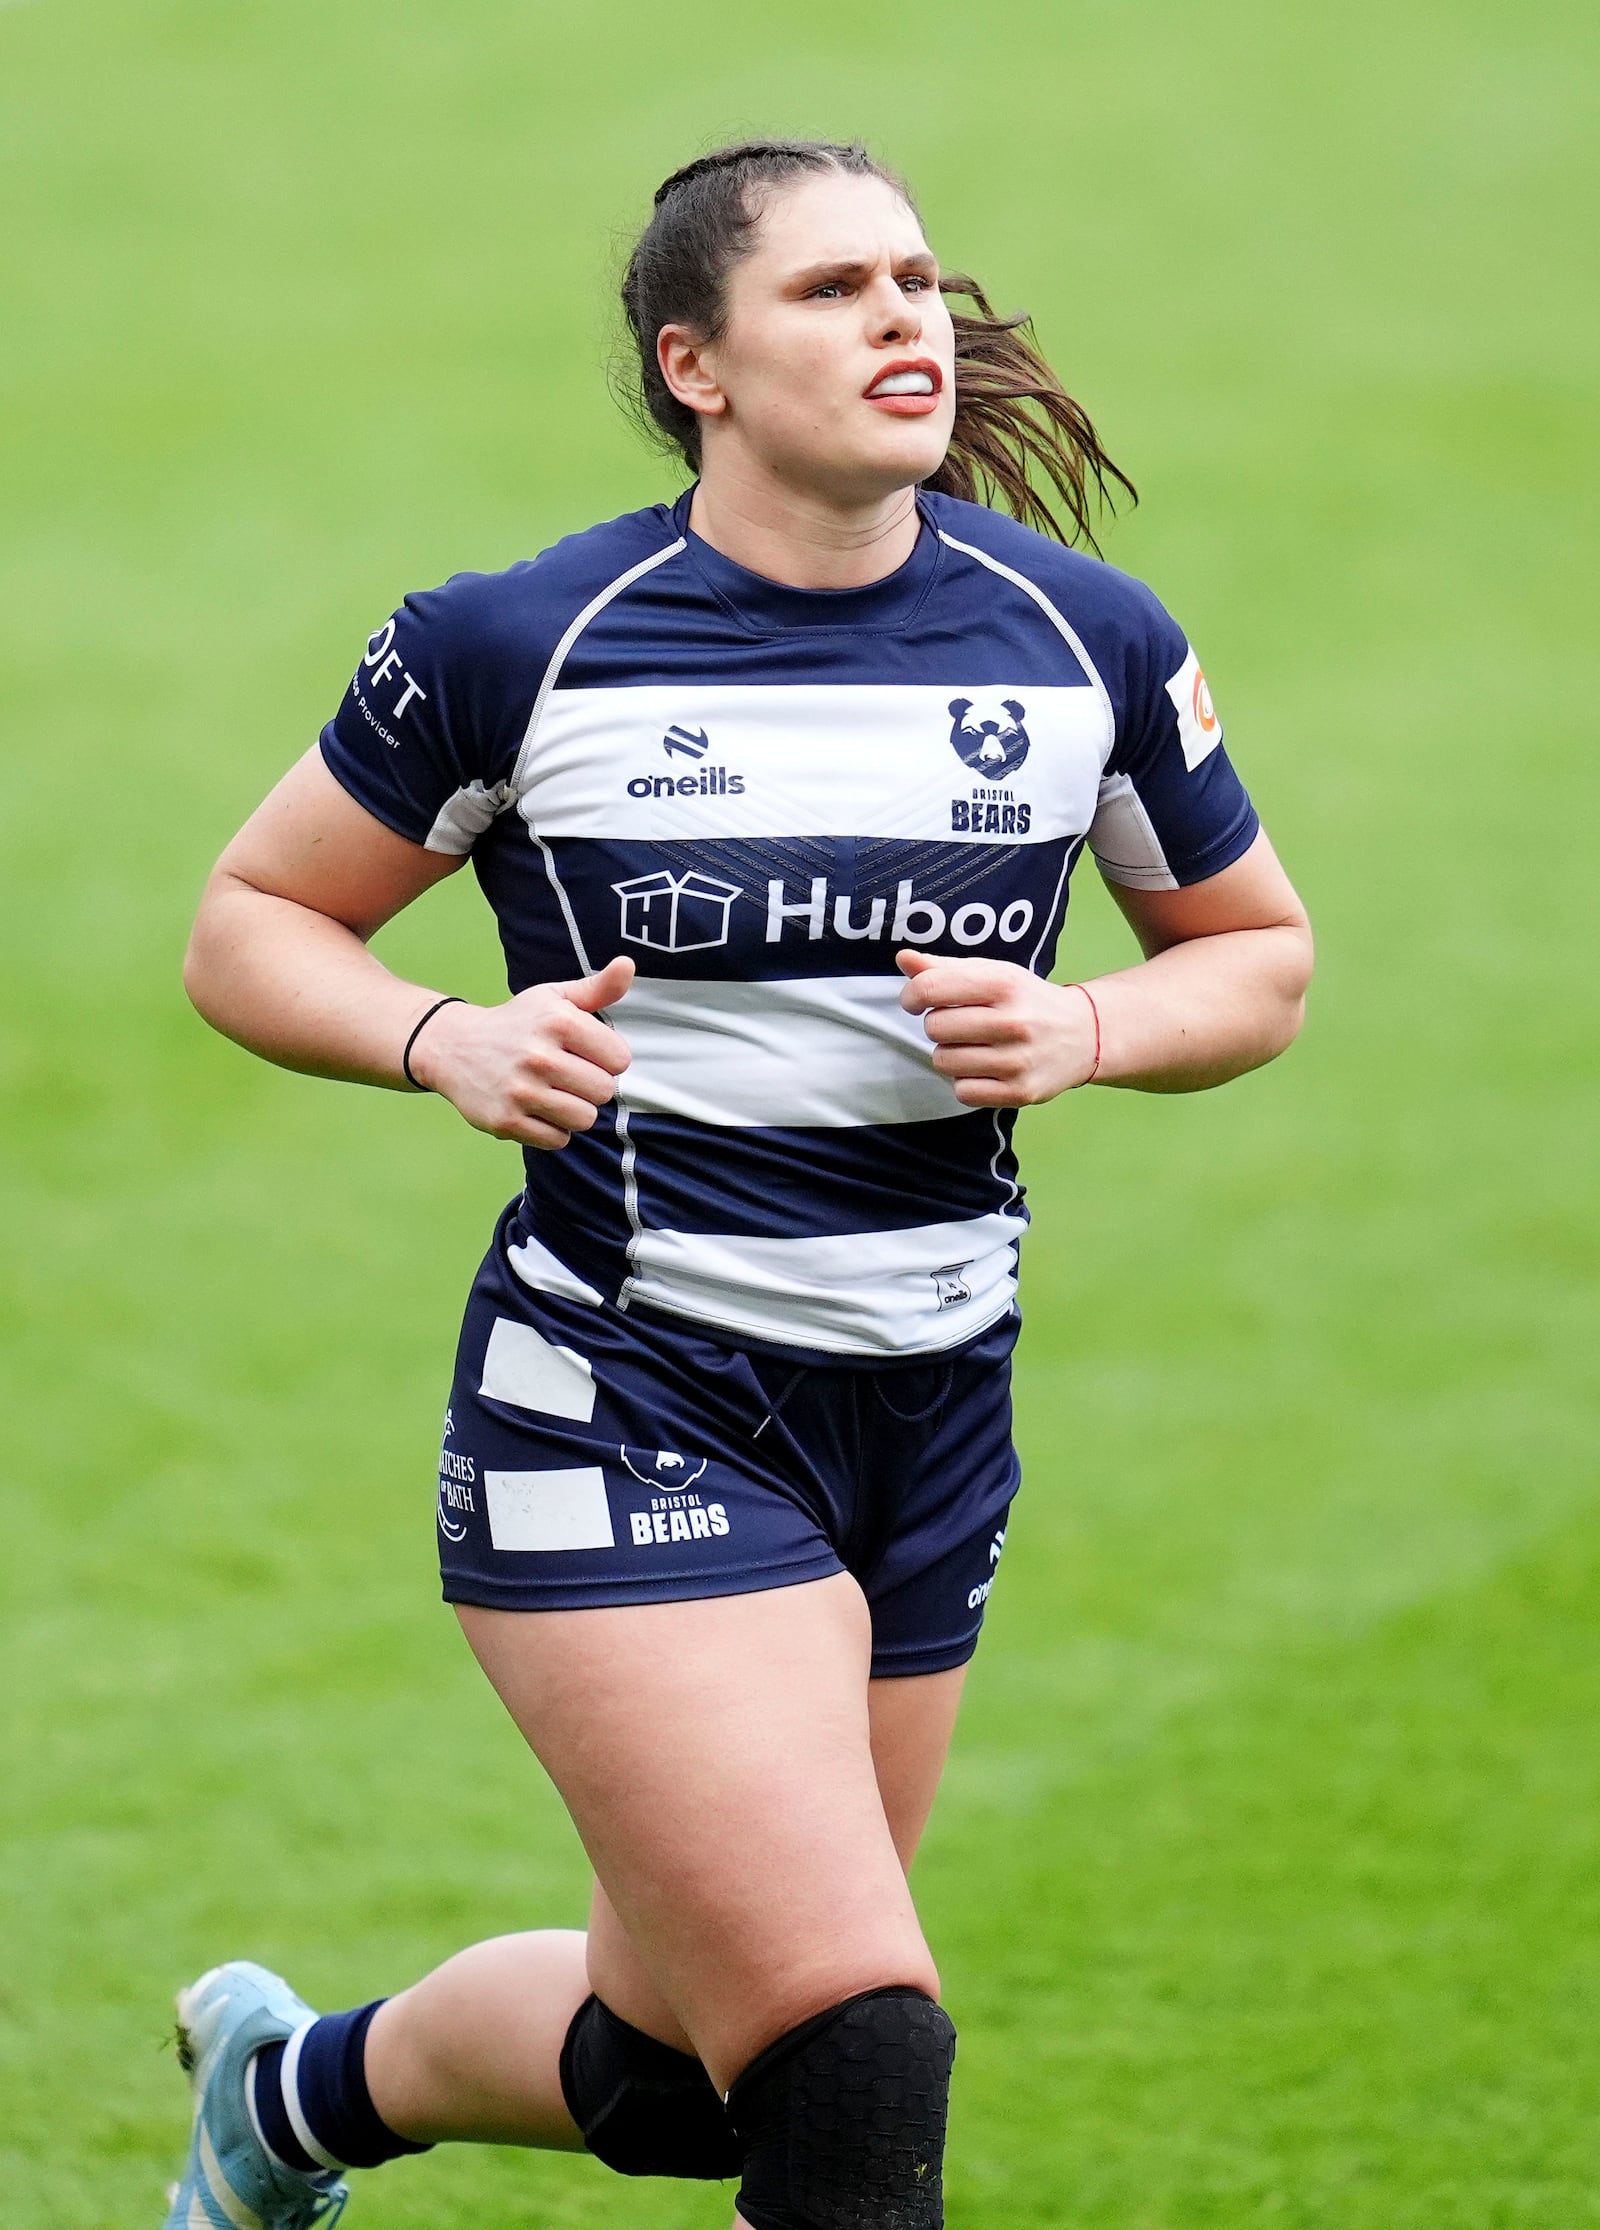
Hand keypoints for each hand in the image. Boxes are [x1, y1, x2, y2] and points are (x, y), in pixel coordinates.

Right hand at [408, 955, 635, 1148]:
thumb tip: (627, 965)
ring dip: (574, 1110)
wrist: (453, 1047)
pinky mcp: (506, 1121)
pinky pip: (557, 1139)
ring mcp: (520, 1091)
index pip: (619, 1059)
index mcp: (558, 1021)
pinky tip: (535, 1109)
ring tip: (554, 1093)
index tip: (586, 1053)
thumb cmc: (516, 1022)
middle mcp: (538, 1056)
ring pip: (584, 1118)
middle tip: (567, 1075)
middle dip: (591, 1086)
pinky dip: (552, 1129)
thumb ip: (598, 987)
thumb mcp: (554, 998)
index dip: (607, 1059)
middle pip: (603, 1091)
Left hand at [896, 950, 1096, 1105]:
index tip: (917, 1000)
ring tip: (976, 1046)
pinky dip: (966, 1082)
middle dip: (939, 1025)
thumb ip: (945, 967)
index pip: (930, 989)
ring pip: (943, 1062)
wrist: (1084, 1036)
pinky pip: (962, 1091)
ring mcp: (1018, 1060)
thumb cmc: (1026, 1001)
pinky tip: (986, 1068)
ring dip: (951, 1055)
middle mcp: (1013, 1022)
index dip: (913, 995)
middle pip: (934, 1028)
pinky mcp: (1020, 1092)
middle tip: (963, 1024)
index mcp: (1004, 984)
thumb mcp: (994, 974)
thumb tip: (903, 958)